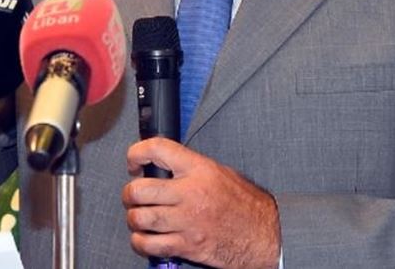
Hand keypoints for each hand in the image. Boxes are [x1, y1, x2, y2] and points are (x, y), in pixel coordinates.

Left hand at [122, 137, 279, 268]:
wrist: (264, 233)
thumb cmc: (246, 204)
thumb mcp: (221, 173)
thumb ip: (191, 168)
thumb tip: (164, 166)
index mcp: (199, 169)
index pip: (158, 149)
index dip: (137, 154)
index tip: (134, 163)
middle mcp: (190, 193)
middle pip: (140, 190)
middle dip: (130, 193)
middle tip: (134, 195)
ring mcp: (186, 221)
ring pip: (140, 218)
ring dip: (134, 219)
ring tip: (140, 217)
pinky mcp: (186, 245)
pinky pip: (149, 245)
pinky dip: (140, 242)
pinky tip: (146, 237)